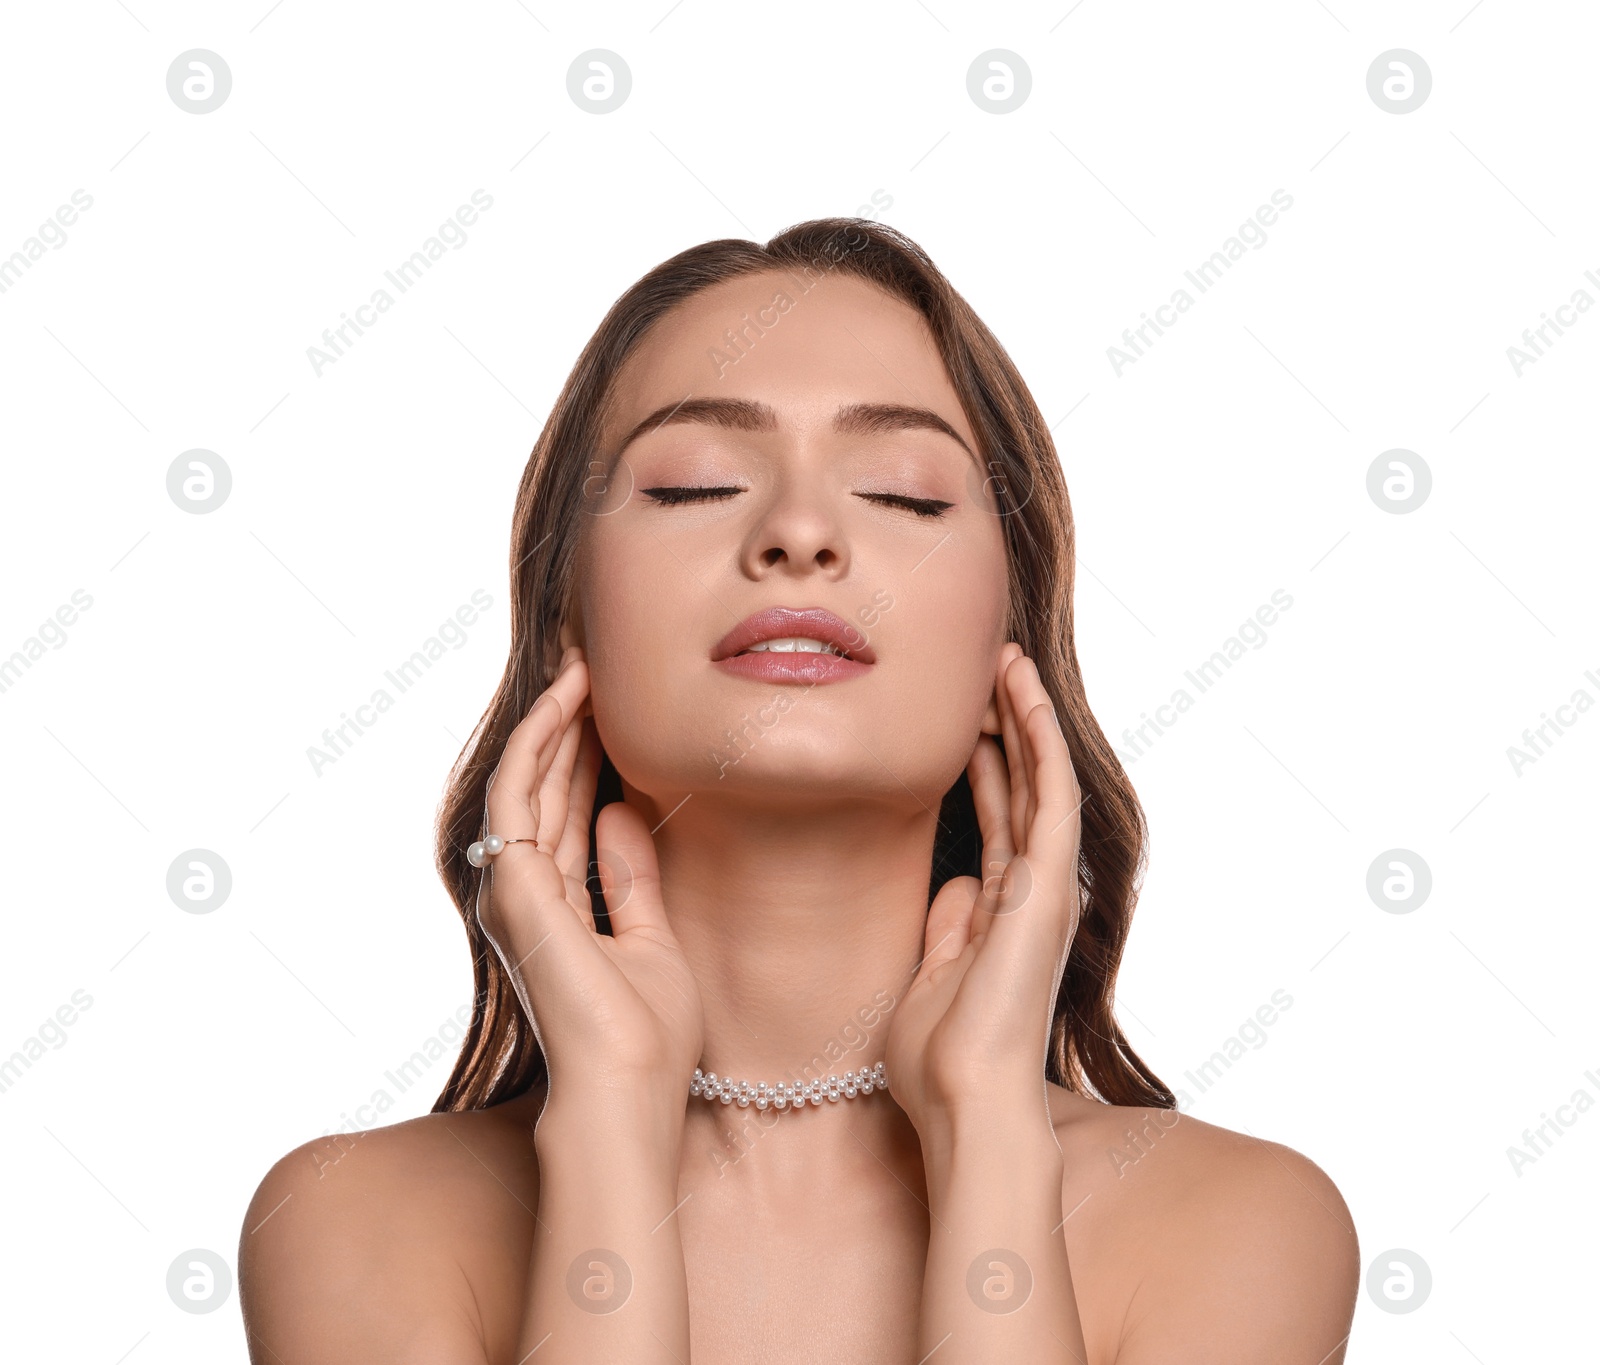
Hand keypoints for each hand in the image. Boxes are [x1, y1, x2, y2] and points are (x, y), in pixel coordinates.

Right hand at [475, 646, 703, 1115]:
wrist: (629, 1088)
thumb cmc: (646, 1036)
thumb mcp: (650, 937)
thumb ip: (630, 876)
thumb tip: (618, 811)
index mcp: (556, 907)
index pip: (569, 810)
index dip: (588, 753)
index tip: (616, 702)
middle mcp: (526, 893)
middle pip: (547, 786)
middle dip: (570, 723)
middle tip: (595, 660)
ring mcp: (513, 888)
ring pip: (529, 778)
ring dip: (554, 717)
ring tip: (584, 662)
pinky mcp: (512, 884)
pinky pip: (520, 791)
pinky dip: (541, 739)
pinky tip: (568, 698)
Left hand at [885, 643, 1082, 1136]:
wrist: (962, 1100)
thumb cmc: (938, 1059)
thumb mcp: (927, 976)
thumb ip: (945, 927)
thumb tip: (952, 885)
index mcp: (1001, 912)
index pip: (996, 818)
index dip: (984, 764)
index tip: (963, 716)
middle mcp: (1031, 892)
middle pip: (1021, 789)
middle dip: (1005, 726)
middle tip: (987, 667)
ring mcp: (1045, 887)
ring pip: (1041, 779)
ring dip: (1024, 717)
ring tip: (1004, 659)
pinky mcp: (1049, 885)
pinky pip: (1048, 795)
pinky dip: (1037, 740)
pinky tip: (1020, 693)